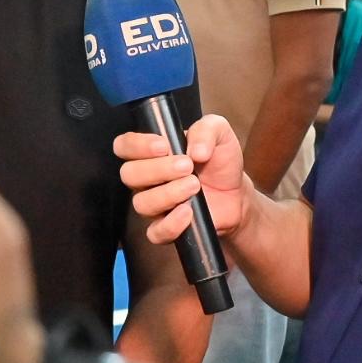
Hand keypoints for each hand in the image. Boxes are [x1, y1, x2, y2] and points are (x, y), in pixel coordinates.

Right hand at [115, 113, 250, 246]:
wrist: (236, 195)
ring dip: (168, 193)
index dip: (136, 145)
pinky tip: (189, 211)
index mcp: (151, 153)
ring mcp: (154, 205)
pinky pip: (155, 233)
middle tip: (187, 166)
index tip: (164, 146)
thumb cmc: (220, 163)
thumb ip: (207, 129)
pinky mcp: (166, 228)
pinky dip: (171, 224)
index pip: (124, 146)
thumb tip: (195, 150)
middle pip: (129, 174)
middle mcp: (147, 179)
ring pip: (141, 203)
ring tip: (194, 185)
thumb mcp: (219, 133)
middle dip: (158, 169)